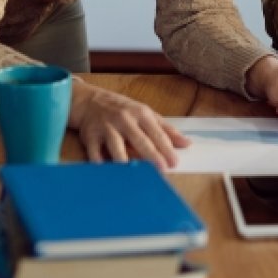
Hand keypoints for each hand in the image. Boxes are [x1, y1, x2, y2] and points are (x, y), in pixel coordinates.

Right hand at [70, 81, 189, 168]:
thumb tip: (187, 144)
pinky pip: (95, 154)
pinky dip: (100, 165)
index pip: (156, 133)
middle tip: (161, 170)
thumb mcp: (146, 114)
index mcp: (140, 114)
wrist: (90, 101)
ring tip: (134, 176)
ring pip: (116, 147)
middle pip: (139, 140)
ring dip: (125, 161)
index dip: (166, 148)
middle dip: (151, 155)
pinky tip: (108, 175)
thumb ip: (166, 129)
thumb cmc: (123, 110)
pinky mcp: (90, 137)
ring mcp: (106, 128)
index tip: (174, 162)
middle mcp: (124, 120)